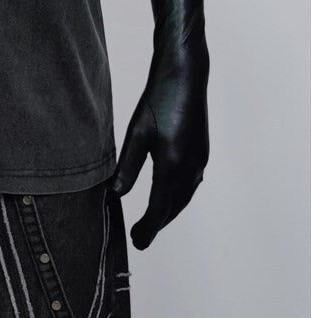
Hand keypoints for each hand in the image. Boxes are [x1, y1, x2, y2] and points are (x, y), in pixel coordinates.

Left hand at [109, 45, 209, 249]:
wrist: (186, 75)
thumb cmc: (158, 99)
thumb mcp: (137, 132)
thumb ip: (127, 167)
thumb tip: (114, 195)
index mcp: (173, 165)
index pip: (159, 208)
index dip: (147, 228)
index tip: (136, 242)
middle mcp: (191, 168)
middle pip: (173, 208)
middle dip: (156, 224)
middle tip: (140, 238)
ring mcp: (200, 161)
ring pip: (183, 198)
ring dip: (168, 212)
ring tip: (151, 222)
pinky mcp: (202, 153)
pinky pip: (190, 185)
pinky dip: (177, 198)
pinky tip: (168, 197)